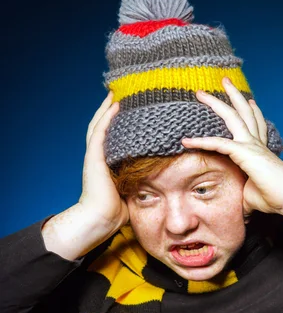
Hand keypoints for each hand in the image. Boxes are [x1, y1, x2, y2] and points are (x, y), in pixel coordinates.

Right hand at [79, 92, 128, 230]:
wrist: (100, 219)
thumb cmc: (115, 210)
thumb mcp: (130, 189)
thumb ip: (139, 180)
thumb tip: (158, 178)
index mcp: (104, 162)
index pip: (109, 136)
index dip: (114, 122)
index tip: (125, 109)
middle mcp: (97, 156)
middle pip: (101, 126)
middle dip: (109, 109)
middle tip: (119, 93)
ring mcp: (94, 156)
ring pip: (98, 125)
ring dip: (107, 108)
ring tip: (116, 93)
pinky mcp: (94, 158)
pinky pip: (100, 132)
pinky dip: (106, 118)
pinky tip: (114, 106)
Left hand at [182, 78, 282, 221]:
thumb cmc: (275, 198)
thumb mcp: (252, 195)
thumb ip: (243, 195)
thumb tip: (239, 209)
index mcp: (260, 149)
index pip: (254, 124)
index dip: (252, 111)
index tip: (249, 101)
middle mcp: (256, 143)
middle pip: (243, 112)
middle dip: (232, 95)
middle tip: (223, 81)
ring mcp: (252, 145)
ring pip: (232, 116)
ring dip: (216, 103)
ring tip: (201, 92)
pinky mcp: (245, 154)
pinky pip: (218, 144)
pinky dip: (201, 141)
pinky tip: (186, 140)